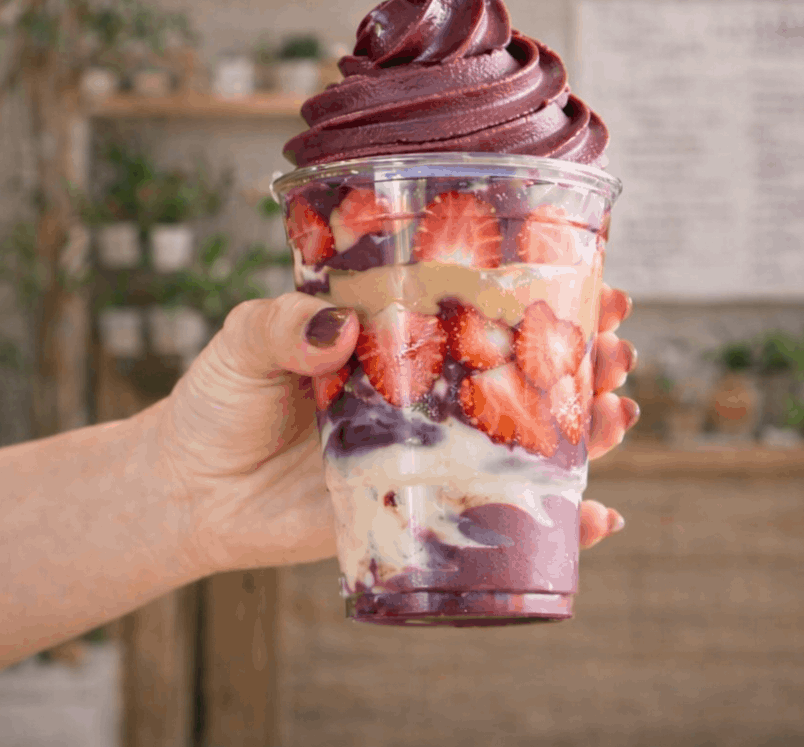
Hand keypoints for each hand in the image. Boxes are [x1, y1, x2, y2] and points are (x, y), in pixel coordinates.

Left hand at [155, 287, 638, 575]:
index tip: (595, 278)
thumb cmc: (219, 400)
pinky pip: (494, 518)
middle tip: (618, 349)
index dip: (547, 296)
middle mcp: (428, 396)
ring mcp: (429, 456)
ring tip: (617, 412)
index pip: (488, 311)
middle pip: (529, 377)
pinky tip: (598, 518)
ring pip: (529, 445)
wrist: (185, 488)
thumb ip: (283, 323)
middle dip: (588, 363)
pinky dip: (555, 524)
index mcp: (402, 342)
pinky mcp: (417, 513)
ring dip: (587, 433)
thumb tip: (338, 328)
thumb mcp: (247, 338)